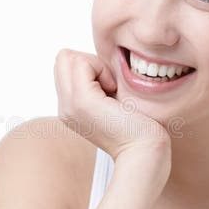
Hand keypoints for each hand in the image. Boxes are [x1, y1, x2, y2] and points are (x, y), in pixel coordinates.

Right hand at [54, 48, 171, 169]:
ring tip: (112, 92)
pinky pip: (81, 62)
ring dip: (96, 67)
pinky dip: (102, 70)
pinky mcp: (81, 101)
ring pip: (68, 57)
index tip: (110, 88)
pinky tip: (115, 92)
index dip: (90, 67)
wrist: (145, 151)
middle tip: (111, 88)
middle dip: (90, 64)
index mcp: (70, 109)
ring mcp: (69, 106)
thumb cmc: (140, 127)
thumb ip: (99, 84)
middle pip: (63, 58)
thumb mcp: (113, 101)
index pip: (65, 65)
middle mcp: (65, 108)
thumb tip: (97, 63)